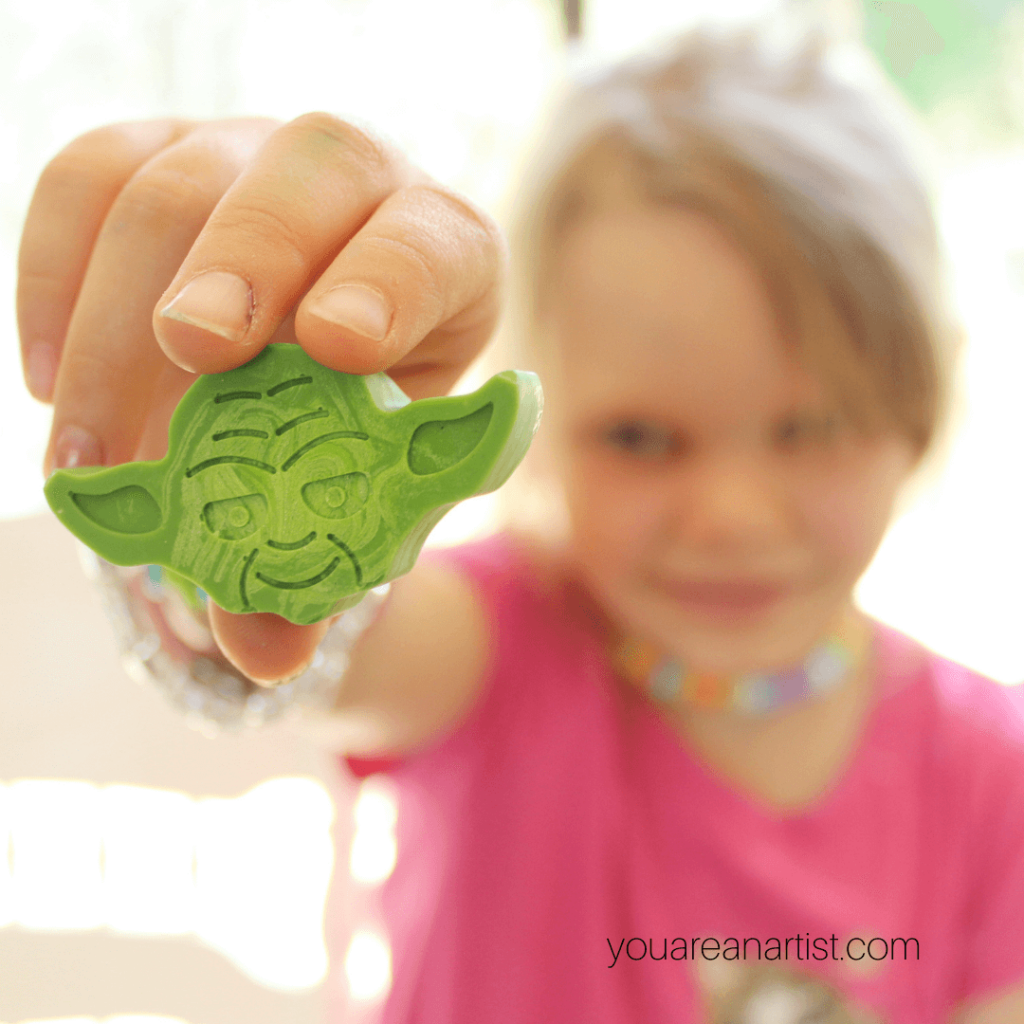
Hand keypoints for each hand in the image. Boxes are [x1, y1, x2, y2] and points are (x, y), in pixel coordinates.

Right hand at [18, 113, 505, 683]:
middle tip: (191, 358)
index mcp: (446, 253)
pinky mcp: (156, 150)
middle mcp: (354, 178)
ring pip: (170, 182)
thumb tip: (264, 655)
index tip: (332, 348)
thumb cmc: (363, 422)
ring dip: (116, 321)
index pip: (428, 244)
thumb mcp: (370, 487)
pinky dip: (50, 273)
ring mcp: (247, 150)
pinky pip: (84, 174)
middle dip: (236, 269)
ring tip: (92, 458)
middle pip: (294, 182)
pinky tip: (49, 382)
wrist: (319, 357)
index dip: (386, 283)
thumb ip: (325, 561)